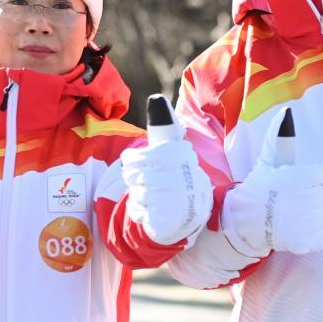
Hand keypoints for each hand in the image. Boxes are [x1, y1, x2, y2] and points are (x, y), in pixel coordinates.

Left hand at [121, 97, 211, 245]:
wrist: (190, 215)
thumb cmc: (175, 177)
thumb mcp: (172, 151)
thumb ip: (165, 128)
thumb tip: (157, 99)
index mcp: (182, 157)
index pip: (146, 155)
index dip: (134, 161)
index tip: (132, 162)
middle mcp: (183, 177)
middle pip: (136, 173)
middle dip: (134, 177)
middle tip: (145, 181)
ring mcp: (176, 201)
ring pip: (137, 192)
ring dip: (138, 196)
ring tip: (153, 197)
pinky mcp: (167, 221)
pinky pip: (138, 211)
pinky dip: (139, 212)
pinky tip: (151, 212)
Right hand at [221, 109, 322, 257]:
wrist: (247, 220)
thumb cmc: (262, 186)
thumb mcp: (269, 159)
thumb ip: (280, 135)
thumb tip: (287, 111)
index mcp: (302, 177)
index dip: (314, 178)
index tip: (298, 183)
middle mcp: (308, 199)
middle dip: (313, 194)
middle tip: (293, 199)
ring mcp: (309, 222)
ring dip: (317, 213)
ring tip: (296, 213)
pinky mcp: (310, 241)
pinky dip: (320, 232)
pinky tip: (303, 227)